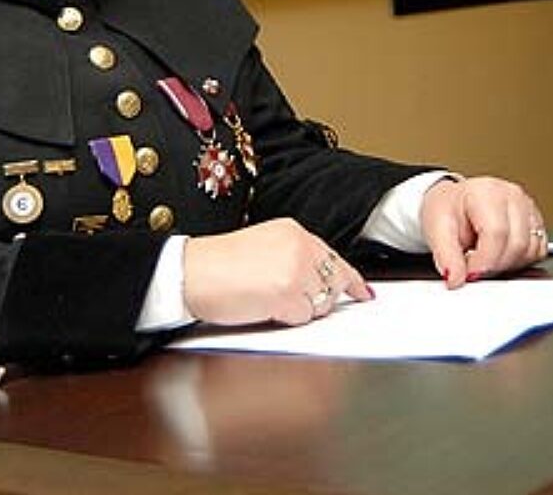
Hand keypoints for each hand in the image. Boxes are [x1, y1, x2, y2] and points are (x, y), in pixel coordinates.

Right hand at [183, 218, 370, 326]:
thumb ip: (293, 257)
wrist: (190, 271)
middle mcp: (300, 247)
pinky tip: (263, 307)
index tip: (363, 293)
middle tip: (291, 301)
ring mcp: (296, 270)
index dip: (349, 279)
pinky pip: (302, 318)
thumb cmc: (216, 264)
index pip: (333, 258)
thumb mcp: (262, 246)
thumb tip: (316, 281)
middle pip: (332, 283)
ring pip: (320, 304)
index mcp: (294, 232)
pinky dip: (286, 319)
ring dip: (299, 309)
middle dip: (320, 299)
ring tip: (266, 299)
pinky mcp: (287, 294)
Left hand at [420, 176, 547, 287]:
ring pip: (530, 250)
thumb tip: (455, 279)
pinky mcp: (536, 221)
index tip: (469, 273)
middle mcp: (512, 196)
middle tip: (474, 266)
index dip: (484, 261)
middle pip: (517, 244)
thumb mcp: (437, 230)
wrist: (454, 203)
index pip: (496, 233)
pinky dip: (520, 261)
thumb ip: (447, 256)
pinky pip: (538, 251)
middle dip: (495, 265)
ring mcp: (528, 207)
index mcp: (487, 192)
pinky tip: (501, 255)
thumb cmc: (448, 210)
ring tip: (485, 257)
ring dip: (508, 264)